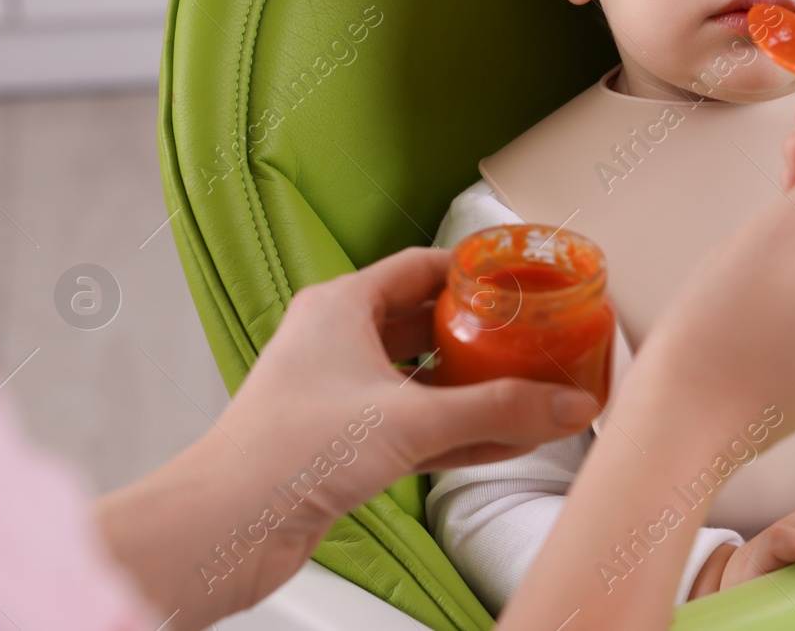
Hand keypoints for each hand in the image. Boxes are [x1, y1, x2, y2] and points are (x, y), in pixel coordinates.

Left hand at [97, 248, 599, 628]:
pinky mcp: (343, 444)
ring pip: (422, 379)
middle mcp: (337, 343)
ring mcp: (339, 395)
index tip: (520, 278)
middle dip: (480, 333)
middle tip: (532, 335)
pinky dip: (456, 430)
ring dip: (473, 388)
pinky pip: (414, 426)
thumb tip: (569, 403)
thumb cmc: (286, 452)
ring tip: (529, 389)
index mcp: (340, 307)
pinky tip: (503, 441)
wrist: (225, 527)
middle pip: (425, 323)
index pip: (420, 268)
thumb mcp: (412, 420)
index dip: (473, 270)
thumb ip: (498, 410)